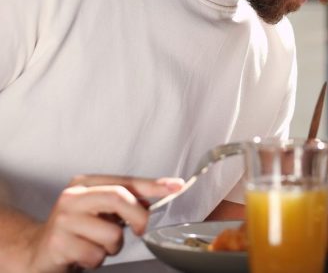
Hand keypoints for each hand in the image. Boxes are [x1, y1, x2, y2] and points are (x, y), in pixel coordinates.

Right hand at [26, 175, 182, 272]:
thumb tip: (162, 194)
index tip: (177, 186)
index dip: (154, 185)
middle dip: (138, 217)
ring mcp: (63, 220)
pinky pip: (96, 255)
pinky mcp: (58, 244)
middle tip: (140, 230)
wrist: (36, 252)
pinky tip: (84, 255)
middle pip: (120, 198)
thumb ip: (126, 201)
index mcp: (86, 183)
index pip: (127, 181)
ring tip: (98, 245)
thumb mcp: (100, 210)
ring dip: (112, 247)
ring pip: (112, 234)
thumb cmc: (76, 230)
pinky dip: (97, 260)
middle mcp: (72, 197)